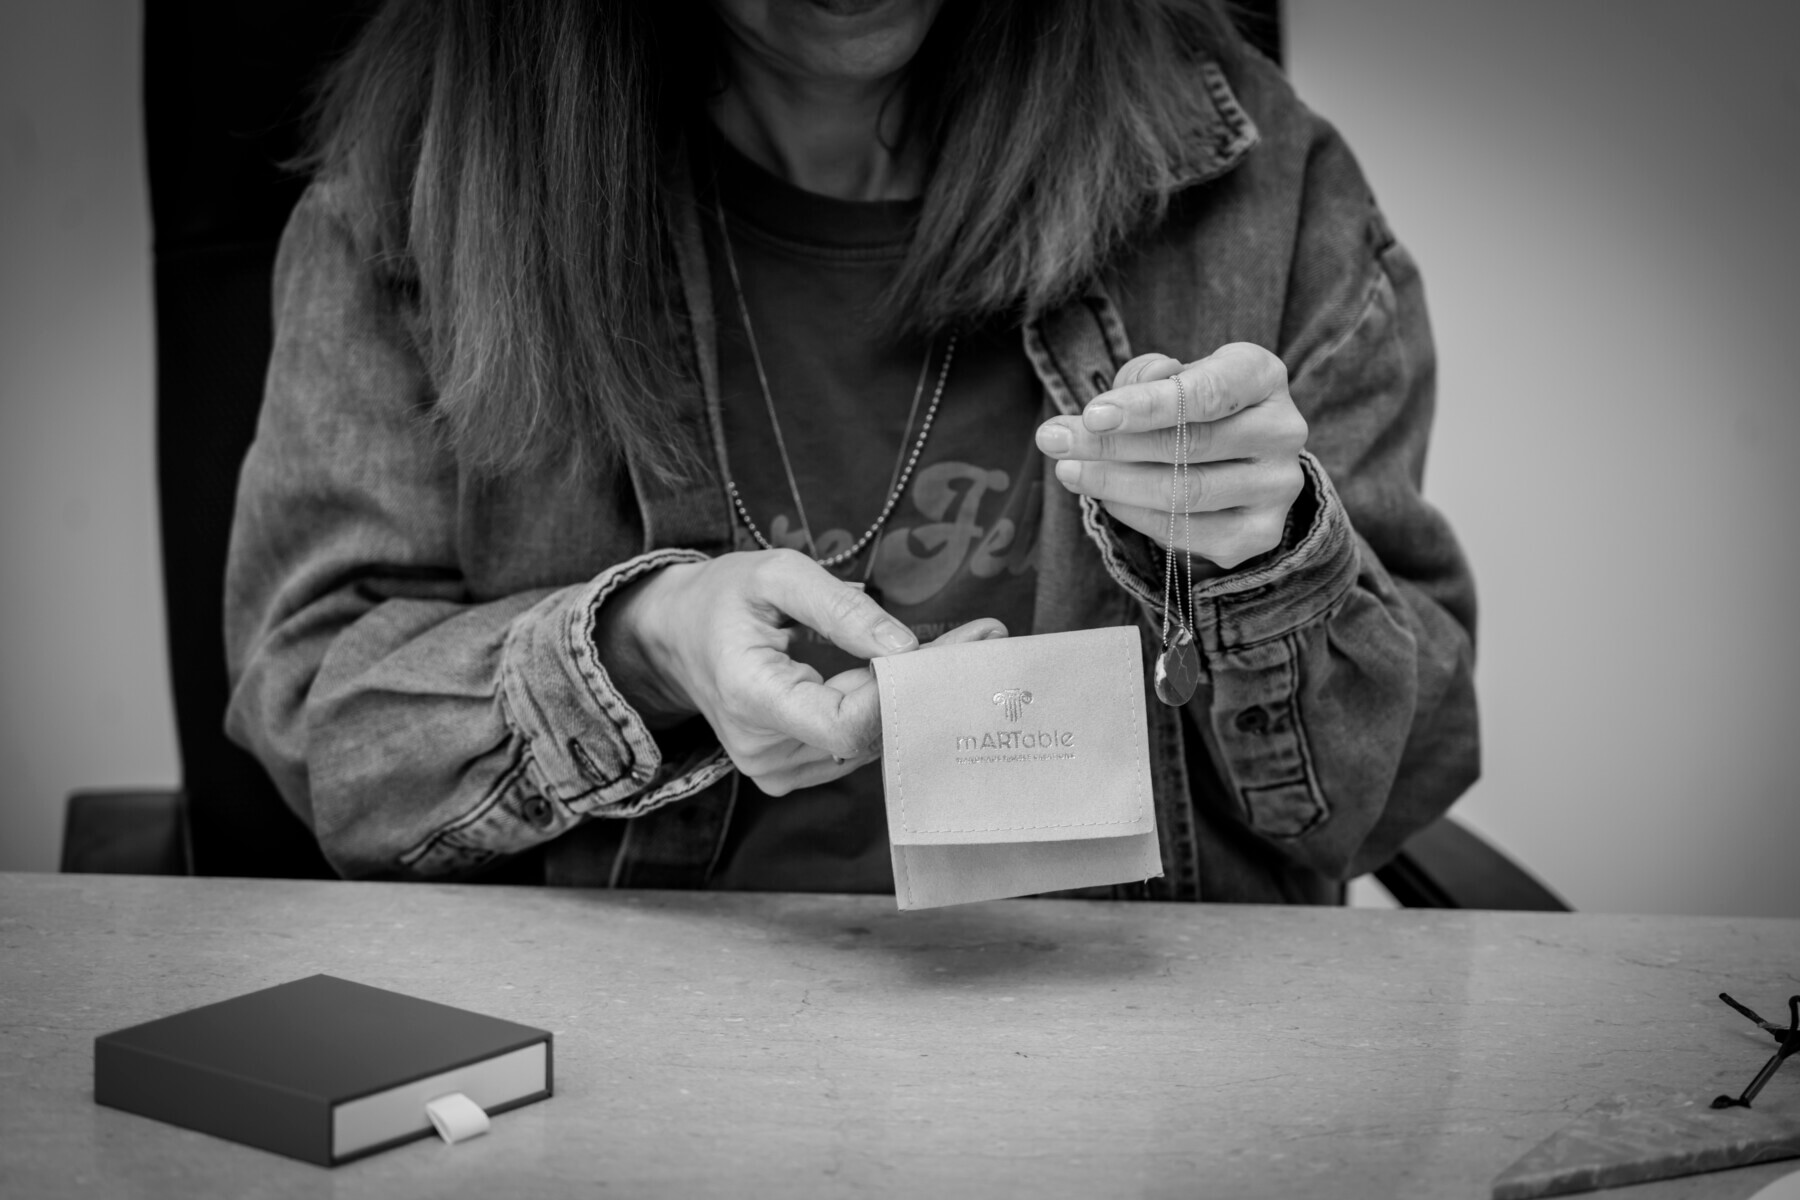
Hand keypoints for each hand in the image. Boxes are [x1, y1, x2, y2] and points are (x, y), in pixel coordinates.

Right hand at [597, 549, 1004, 795]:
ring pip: (871, 742)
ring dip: (913, 698)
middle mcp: (764, 750)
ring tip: (958, 648)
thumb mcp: (776, 574)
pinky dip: (887, 710)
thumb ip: (839, 608)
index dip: (909, 691)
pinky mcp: (792, 773)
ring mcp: (777, 770)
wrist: (674, 640)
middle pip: (870, 731)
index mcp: (752, 696)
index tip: (963, 646)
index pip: (848, 723)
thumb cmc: (724, 598)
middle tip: (986, 636)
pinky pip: (856, 746)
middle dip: (929, 684)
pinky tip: (913, 676)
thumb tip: (903, 645)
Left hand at [1035, 343, 1306, 571]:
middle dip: (1110, 445)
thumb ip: (1142, 379)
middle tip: (1052, 441)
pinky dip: (1136, 516)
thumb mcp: (1169, 375)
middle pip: (1189, 444)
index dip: (1147, 405)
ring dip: (1113, 483)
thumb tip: (1114, 407)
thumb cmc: (1191, 405)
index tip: (1091, 415)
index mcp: (1262, 375)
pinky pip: (1187, 532)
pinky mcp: (1260, 533)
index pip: (1208, 391)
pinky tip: (1106, 497)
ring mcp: (1277, 487)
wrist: (1239, 458)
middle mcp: (1283, 430)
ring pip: (1184, 492)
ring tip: (1068, 470)